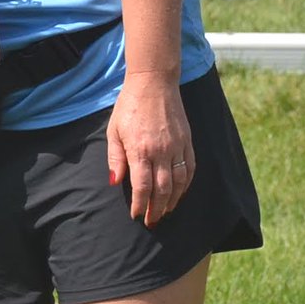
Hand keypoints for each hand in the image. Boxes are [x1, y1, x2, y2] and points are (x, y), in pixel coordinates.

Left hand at [106, 71, 193, 227]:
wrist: (153, 83)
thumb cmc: (129, 106)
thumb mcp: (114, 130)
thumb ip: (115, 158)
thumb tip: (116, 182)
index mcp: (140, 149)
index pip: (142, 187)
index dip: (140, 204)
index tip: (136, 215)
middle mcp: (161, 151)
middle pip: (162, 190)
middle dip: (157, 209)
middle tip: (152, 221)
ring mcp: (177, 147)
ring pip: (179, 183)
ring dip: (172, 201)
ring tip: (165, 211)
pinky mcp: (188, 141)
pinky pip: (190, 169)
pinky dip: (186, 185)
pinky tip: (179, 193)